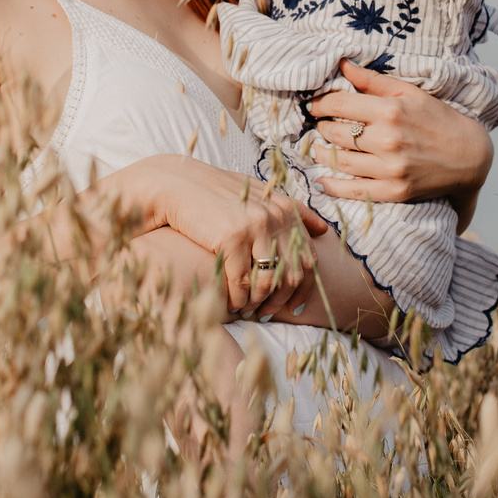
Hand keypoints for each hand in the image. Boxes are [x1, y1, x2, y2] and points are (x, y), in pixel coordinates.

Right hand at [91, 154, 325, 310]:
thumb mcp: (257, 194)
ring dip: (258, 302)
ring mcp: (255, 226)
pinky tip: (228, 304)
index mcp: (285, 208)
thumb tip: (323, 228)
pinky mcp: (231, 237)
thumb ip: (291, 210)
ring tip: (246, 309)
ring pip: (268, 281)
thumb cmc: (216, 194)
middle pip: (292, 273)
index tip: (291, 305)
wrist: (174, 185)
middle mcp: (275, 215)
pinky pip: (241, 282)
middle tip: (265, 312)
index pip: (308, 259)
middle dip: (281, 300)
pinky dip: (236, 299)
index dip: (302, 288)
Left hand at [307, 61, 493, 224]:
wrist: (469, 156)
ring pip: (341, 161)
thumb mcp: (410, 93)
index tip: (314, 106)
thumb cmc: (439, 119)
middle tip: (319, 125)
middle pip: (337, 133)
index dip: (320, 104)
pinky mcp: (395, 191)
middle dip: (322, 127)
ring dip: (322, 154)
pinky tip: (322, 181)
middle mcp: (388, 140)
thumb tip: (343, 65)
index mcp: (390, 111)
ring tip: (317, 147)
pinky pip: (355, 191)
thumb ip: (374, 81)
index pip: (340, 105)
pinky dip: (334, 187)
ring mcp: (391, 168)